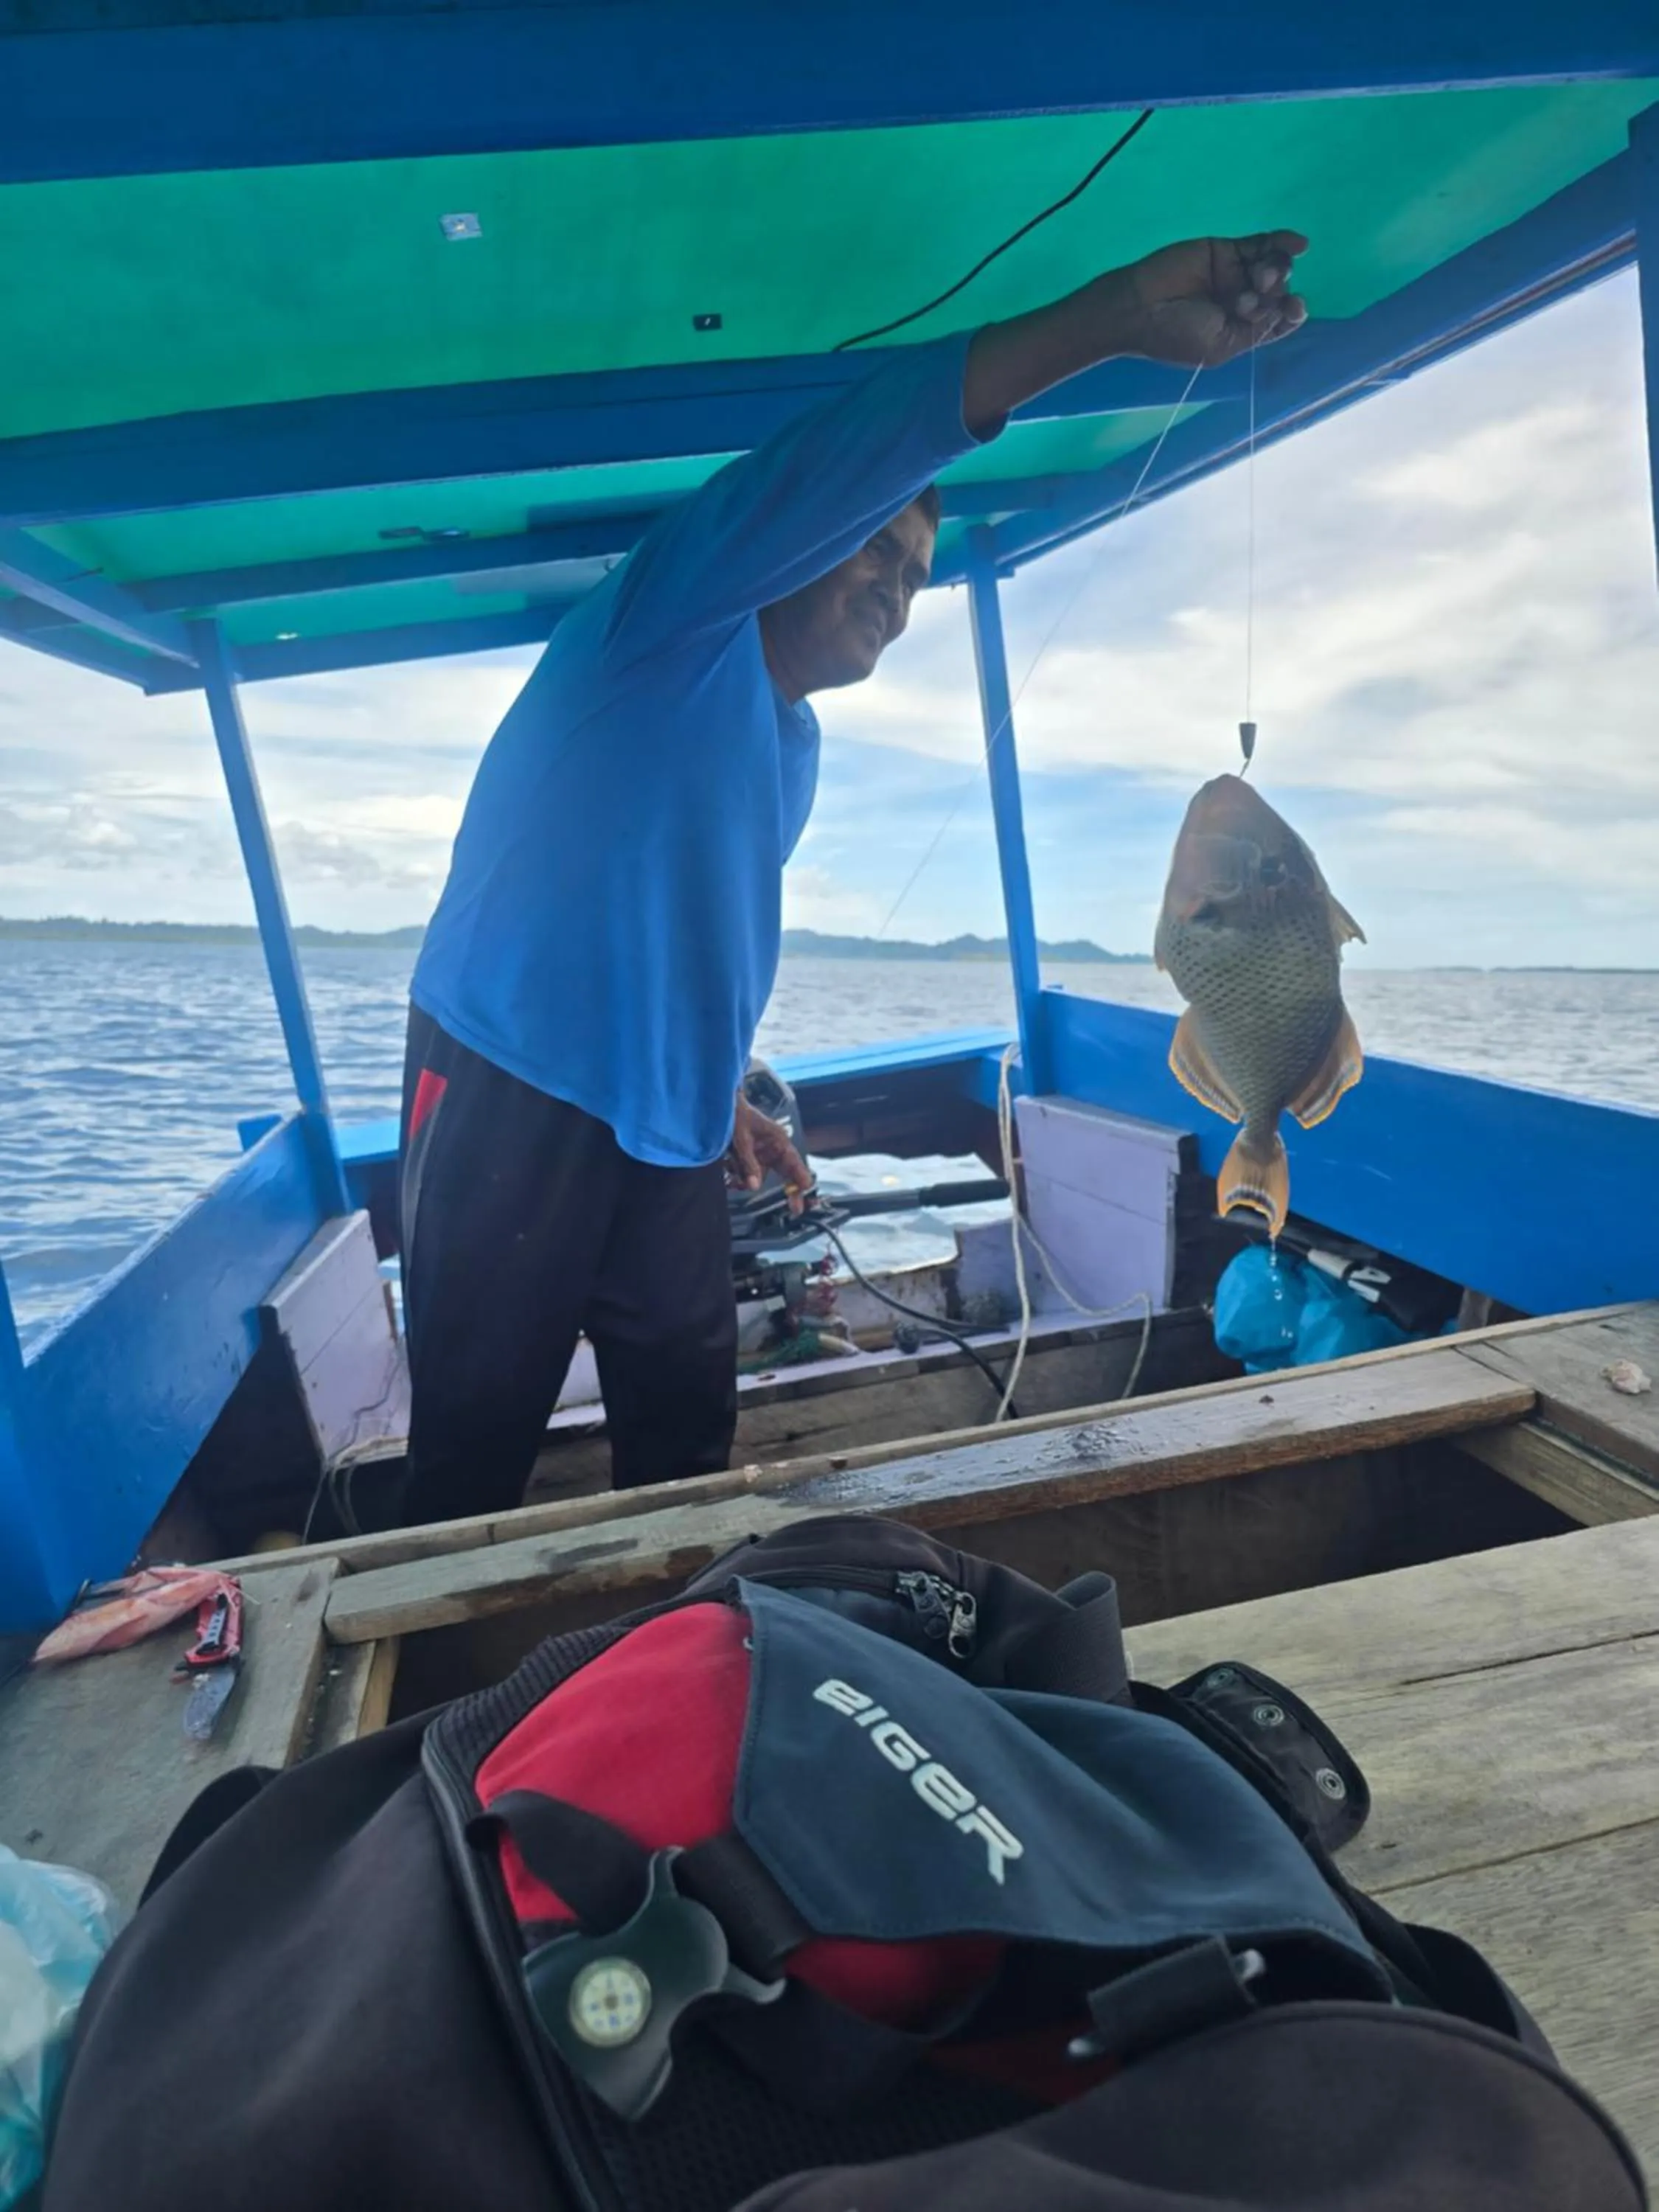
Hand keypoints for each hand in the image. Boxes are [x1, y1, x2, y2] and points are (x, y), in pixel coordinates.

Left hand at [726, 1092, 813, 1215]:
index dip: (800, 1179)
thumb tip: (754, 1187)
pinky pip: (747, 1174)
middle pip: (786, 1174)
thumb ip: (749, 1163)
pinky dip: (738, 1177)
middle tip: (796, 1209)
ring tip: (734, 1182)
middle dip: (789, 1191)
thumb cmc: (737, 1115)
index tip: (804, 1192)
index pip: (795, 1163)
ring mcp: (761, 1154)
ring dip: (748, 1181)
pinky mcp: (748, 1157)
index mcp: (779, 1141)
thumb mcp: (742, 1140)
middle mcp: (773, 1149)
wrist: (721, 1105)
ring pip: (759, 1177)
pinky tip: (729, 1176)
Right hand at [1108, 232, 1307, 367]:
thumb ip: (1256, 329)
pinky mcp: (1225, 251)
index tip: (1294, 305)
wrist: (1138, 308)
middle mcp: (1242, 303)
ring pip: (1273, 267)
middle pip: (1279, 292)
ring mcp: (1235, 275)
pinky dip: (1282, 242)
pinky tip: (1299, 244)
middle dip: (1276, 292)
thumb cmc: (1176, 335)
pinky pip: (1261, 244)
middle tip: (1252, 295)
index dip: (1292, 312)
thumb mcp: (1221, 346)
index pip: (1279, 321)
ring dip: (1277, 269)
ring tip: (1260, 276)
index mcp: (1241, 331)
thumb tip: (1287, 307)